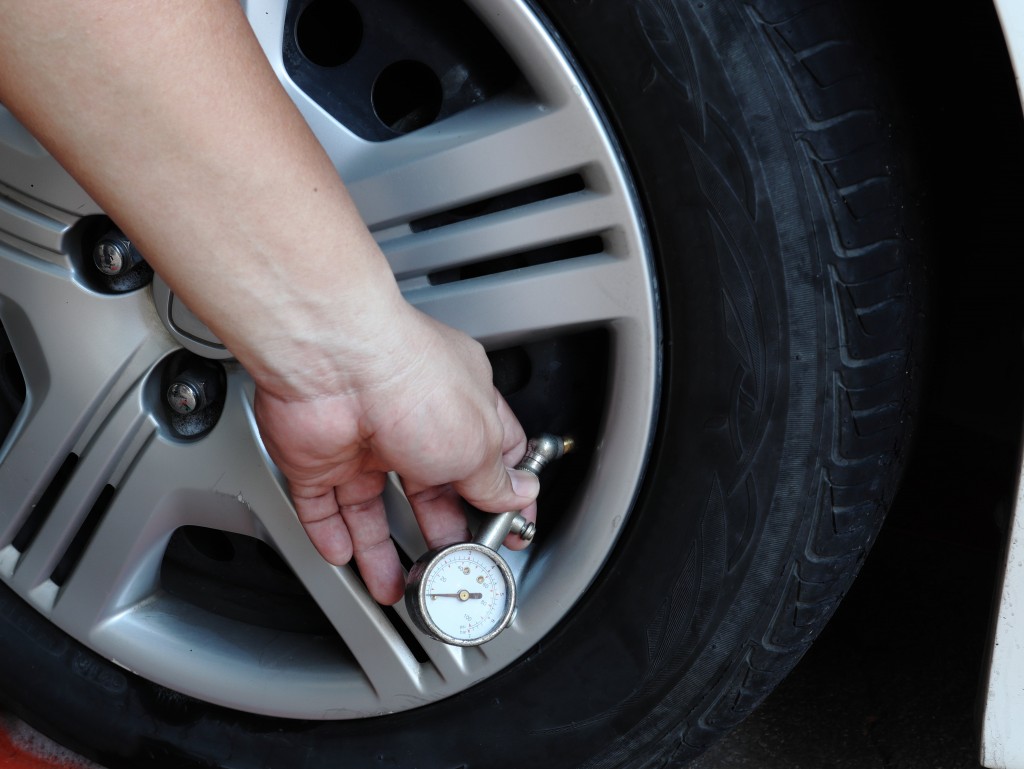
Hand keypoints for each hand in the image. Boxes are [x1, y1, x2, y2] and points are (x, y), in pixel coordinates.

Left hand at [253, 310, 539, 604]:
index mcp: (460, 403)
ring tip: (399, 586)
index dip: (502, 493)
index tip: (511, 527)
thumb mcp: (478, 443)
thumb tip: (517, 495)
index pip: (491, 453)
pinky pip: (320, 504)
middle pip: (429, 488)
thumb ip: (495, 479)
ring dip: (382, 550)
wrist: (332, 364)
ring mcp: (360, 438)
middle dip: (441, 531)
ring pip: (371, 505)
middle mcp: (410, 419)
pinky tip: (344, 557)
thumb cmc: (409, 382)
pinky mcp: (316, 456)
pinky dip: (330, 533)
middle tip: (452, 564)